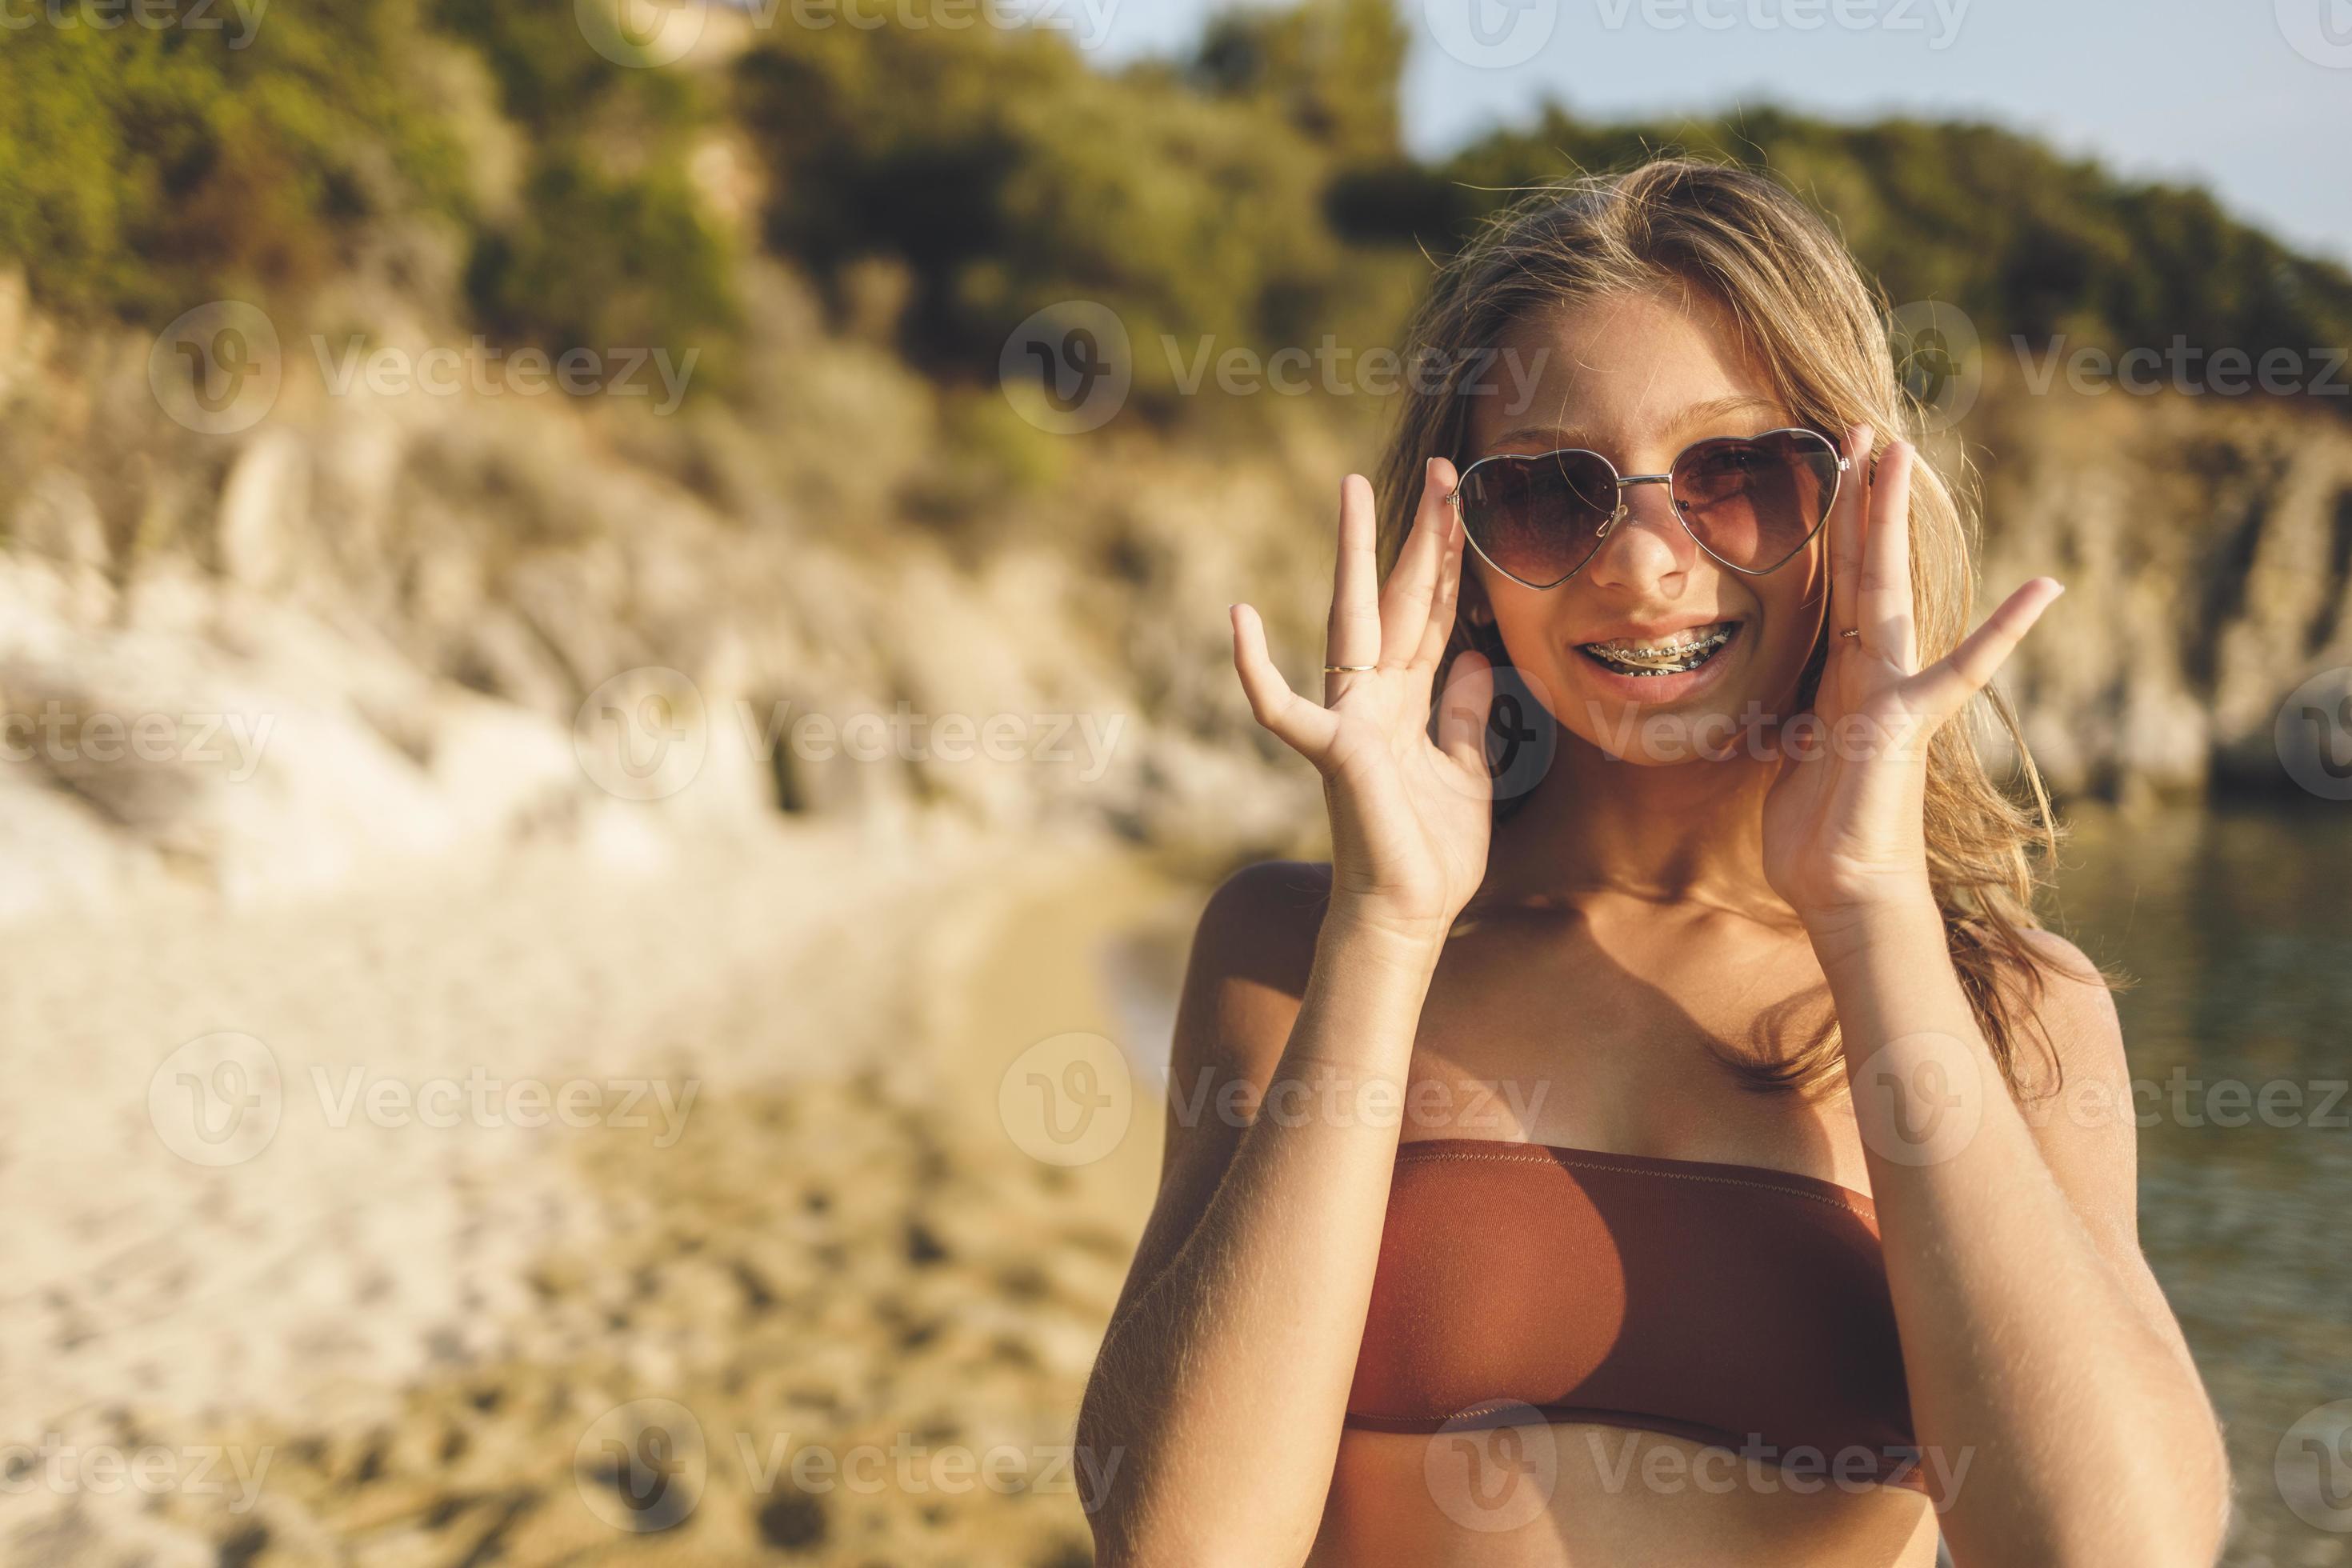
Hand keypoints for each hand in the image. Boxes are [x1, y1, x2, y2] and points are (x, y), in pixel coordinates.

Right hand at [1231, 460, 1495, 946]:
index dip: (1451, 558)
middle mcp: (1375, 697)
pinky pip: (1282, 708)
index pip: (1433, 613)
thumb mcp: (1468, 772)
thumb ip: (1465, 714)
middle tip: (1439, 465)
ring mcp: (1349, 719)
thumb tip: (1473, 658)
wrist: (1408, 916)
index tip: (1466, 500)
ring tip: (1353, 493)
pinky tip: (1238, 617)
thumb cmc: (1432, 853)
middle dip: (1420, 532)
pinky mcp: (1332, 753)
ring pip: (1352, 622)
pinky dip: (1255, 668)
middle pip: (1400, 598)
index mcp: (1408, 700)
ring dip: (1353, 556)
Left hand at [1761, 426, 2064, 924]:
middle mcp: (1869, 669)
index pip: (1834, 583)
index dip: (1830, 525)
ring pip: (1883, 588)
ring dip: (1887, 520)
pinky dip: (2001, 633)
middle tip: (1861, 427)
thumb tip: (1786, 695)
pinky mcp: (1905, 722)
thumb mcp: (1789, 752)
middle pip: (1859, 566)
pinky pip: (1959, 670)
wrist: (1842, 889)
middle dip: (1858, 497)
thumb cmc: (1818, 831)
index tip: (1827, 467)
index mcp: (1840, 673)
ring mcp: (1891, 689)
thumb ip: (1798, 711)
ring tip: (1900, 452)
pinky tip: (2047, 588)